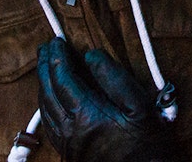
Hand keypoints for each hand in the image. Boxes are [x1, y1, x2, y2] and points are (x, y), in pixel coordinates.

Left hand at [36, 38, 180, 161]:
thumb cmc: (148, 144)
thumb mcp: (139, 106)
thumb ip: (114, 78)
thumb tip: (92, 55)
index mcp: (87, 116)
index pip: (63, 79)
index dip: (58, 57)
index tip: (58, 41)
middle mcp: (71, 132)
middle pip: (48, 93)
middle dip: (45, 67)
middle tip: (45, 48)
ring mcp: (69, 145)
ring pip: (46, 111)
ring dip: (43, 86)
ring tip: (46, 69)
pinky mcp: (72, 155)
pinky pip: (51, 127)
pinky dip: (47, 107)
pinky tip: (51, 102)